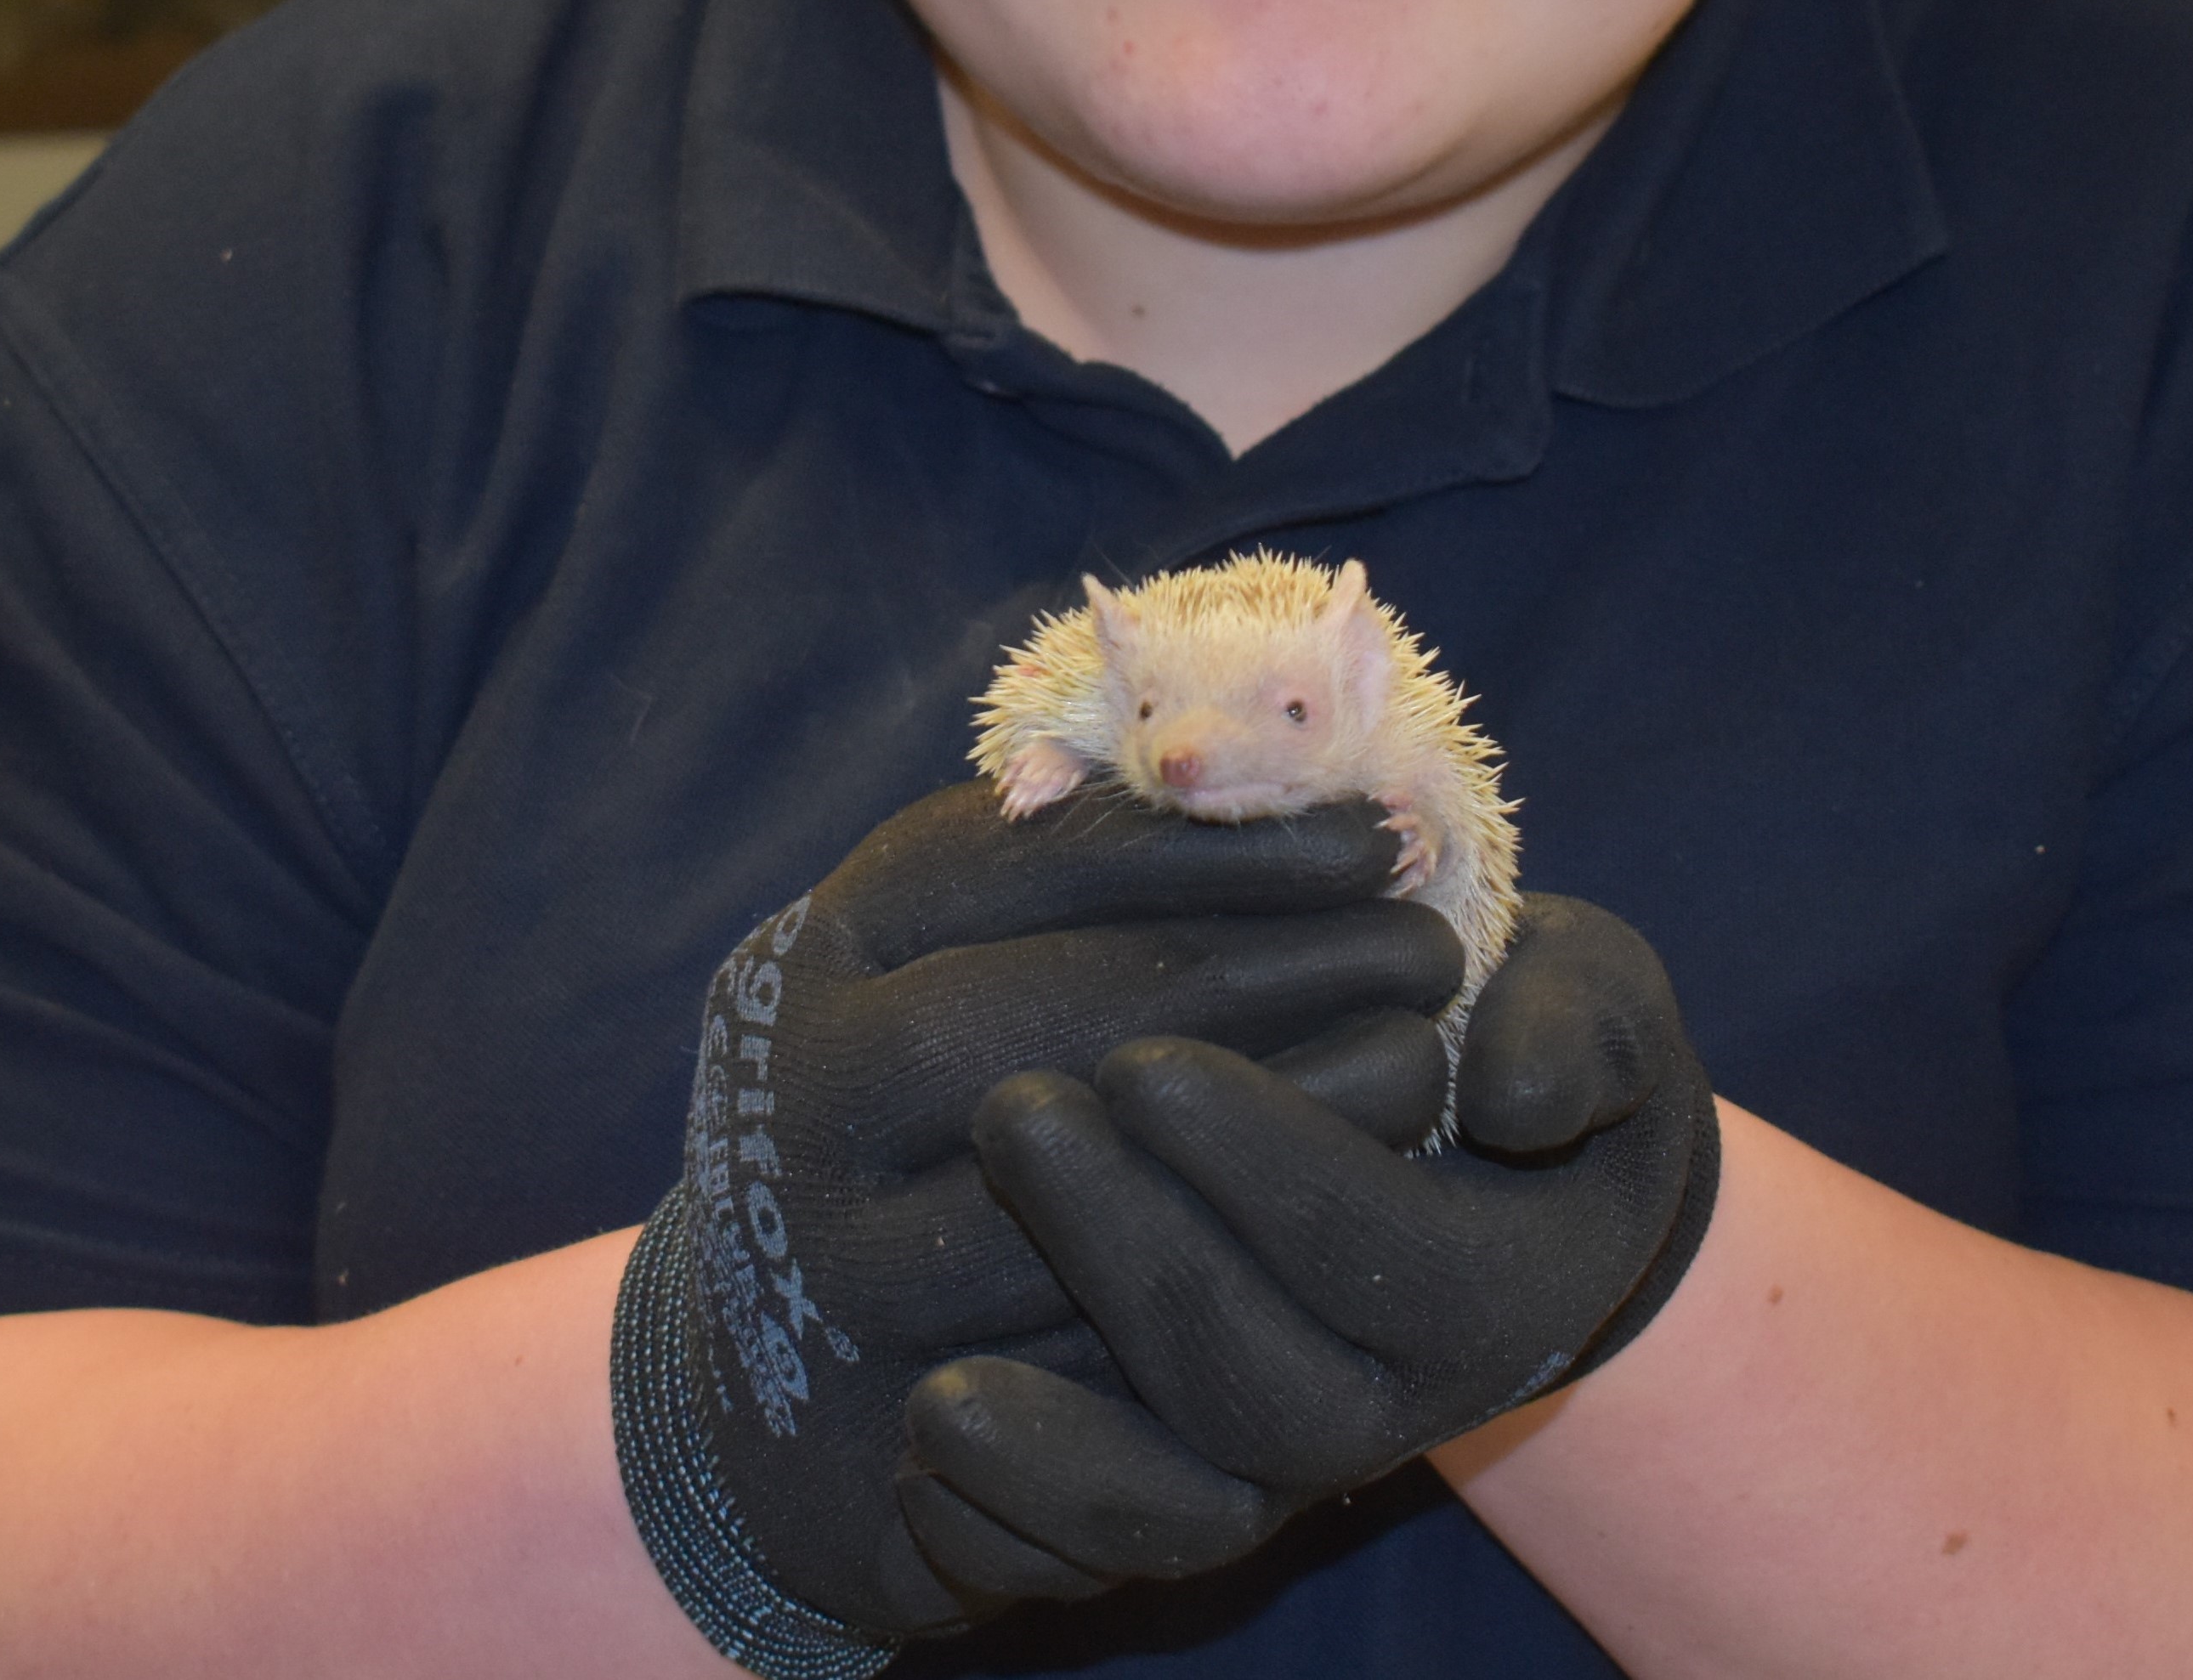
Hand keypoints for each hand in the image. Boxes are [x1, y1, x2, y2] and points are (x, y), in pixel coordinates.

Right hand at [609, 780, 1461, 1669]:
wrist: (765, 1348)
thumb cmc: (908, 1088)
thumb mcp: (934, 949)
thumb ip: (1060, 861)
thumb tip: (1277, 770)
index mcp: (821, 952)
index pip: (1038, 863)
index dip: (1225, 844)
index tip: (1376, 831)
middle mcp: (807, 1102)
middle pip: (1066, 1017)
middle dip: (1277, 970)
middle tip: (1428, 947)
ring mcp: (837, 1272)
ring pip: (1095, 1190)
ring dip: (1287, 1121)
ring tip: (1419, 1061)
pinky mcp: (900, 1422)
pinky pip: (1103, 1346)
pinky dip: (1241, 1268)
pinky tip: (1350, 1211)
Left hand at [901, 892, 1718, 1585]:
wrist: (1501, 1149)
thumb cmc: (1526, 1035)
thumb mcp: (1592, 1005)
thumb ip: (1574, 1030)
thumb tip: (1510, 1101)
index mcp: (1499, 1288)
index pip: (1376, 1253)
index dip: (1261, 1161)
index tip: (1148, 1059)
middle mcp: (1402, 1404)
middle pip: (1257, 1382)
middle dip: (1129, 1252)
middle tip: (1021, 1112)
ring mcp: (1298, 1458)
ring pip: (1181, 1488)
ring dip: (1058, 1424)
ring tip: (941, 1356)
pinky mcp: (1208, 1481)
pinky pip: (1114, 1550)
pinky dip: (1022, 1524)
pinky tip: (926, 1439)